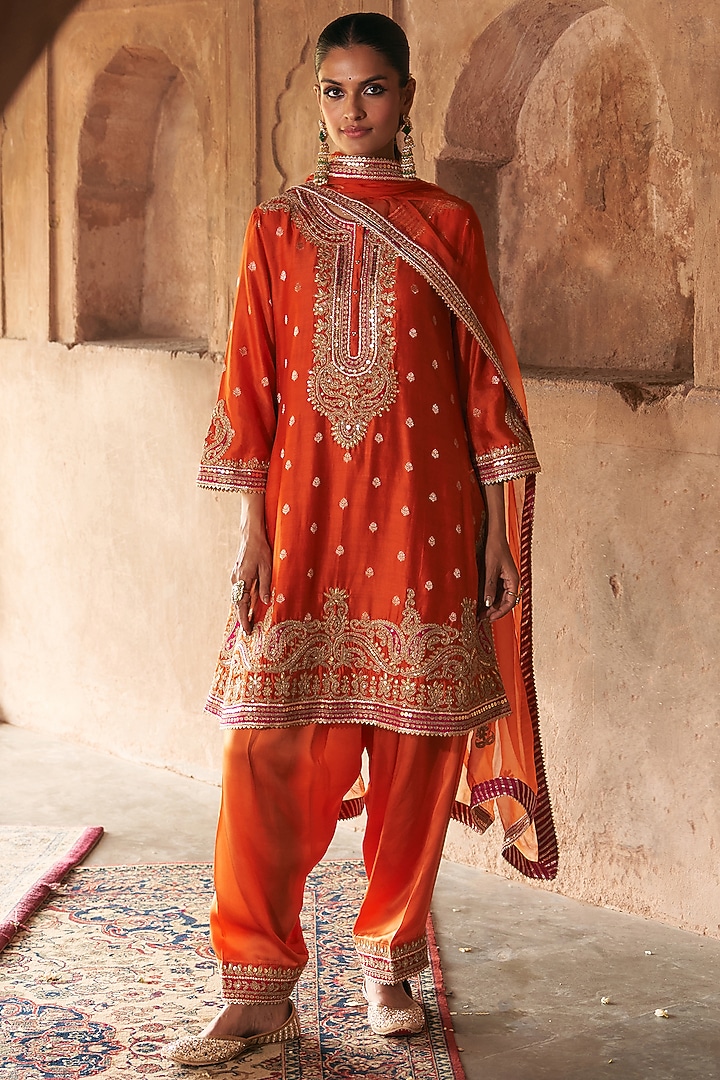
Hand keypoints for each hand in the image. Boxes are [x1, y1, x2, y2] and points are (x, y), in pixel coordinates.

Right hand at [232, 493, 271, 632]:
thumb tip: (265, 602)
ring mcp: (235, 575)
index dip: (244, 619)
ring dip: (243, 608)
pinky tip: (249, 603)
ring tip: (250, 620)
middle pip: (238, 602)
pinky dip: (243, 599)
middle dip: (243, 616)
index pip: (241, 604)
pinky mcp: (237, 572)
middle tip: (249, 630)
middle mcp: (236, 579)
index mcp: (243, 579)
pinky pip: (239, 590)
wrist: (251, 533)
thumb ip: (266, 585)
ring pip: (238, 596)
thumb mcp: (268, 567)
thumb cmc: (261, 549)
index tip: (247, 630)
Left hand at [482, 531, 519, 622]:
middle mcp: (511, 581)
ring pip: (499, 597)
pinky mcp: (499, 576)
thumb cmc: (495, 549)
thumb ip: (489, 586)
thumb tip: (487, 603)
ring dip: (490, 605)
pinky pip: (495, 590)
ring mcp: (505, 579)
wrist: (494, 535)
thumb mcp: (490, 569)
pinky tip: (479, 601)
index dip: (500, 612)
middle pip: (505, 602)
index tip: (489, 618)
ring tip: (479, 612)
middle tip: (481, 617)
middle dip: (494, 611)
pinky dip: (488, 597)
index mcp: (513, 580)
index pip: (510, 602)